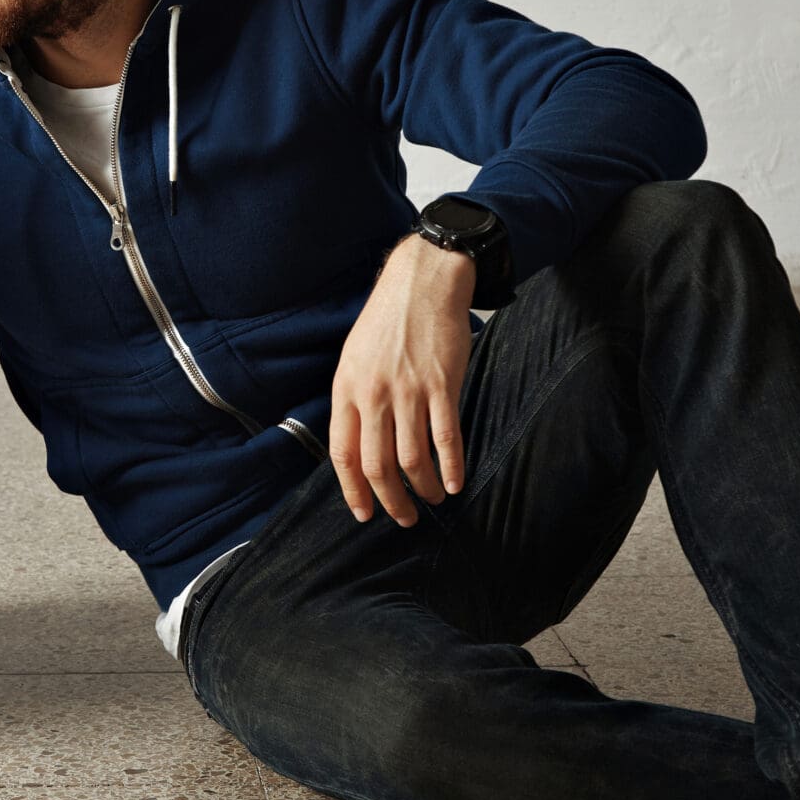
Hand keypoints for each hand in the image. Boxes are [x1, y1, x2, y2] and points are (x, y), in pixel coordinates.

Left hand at [328, 233, 474, 526]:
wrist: (421, 282)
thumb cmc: (387, 320)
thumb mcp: (354, 357)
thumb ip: (354, 399)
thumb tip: (358, 443)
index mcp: (347, 389)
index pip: (342, 454)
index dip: (353, 490)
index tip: (364, 512)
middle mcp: (374, 394)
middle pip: (377, 465)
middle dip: (391, 500)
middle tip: (404, 517)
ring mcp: (408, 391)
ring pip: (412, 458)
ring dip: (423, 488)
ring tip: (433, 499)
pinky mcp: (441, 385)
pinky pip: (446, 437)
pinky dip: (452, 466)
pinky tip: (456, 482)